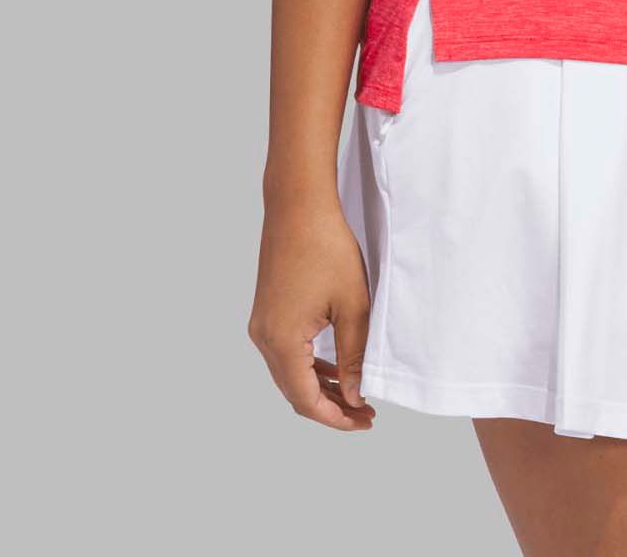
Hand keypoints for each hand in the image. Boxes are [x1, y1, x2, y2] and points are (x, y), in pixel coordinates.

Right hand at [249, 200, 378, 429]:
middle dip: (330, 406)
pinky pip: (287, 352)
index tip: (363, 421)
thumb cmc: (327, 247)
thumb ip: (353, 356)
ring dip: (320, 386)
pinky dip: (310, 365)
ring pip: (290, 373)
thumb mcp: (352, 306)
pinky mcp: (267, 311)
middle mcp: (264, 338)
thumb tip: (353, 395)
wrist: (298, 205)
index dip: (335, 417)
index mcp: (282, 342)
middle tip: (364, 413)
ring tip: (354, 395)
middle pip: (294, 391)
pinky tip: (334, 367)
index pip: (306, 400)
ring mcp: (262, 324)